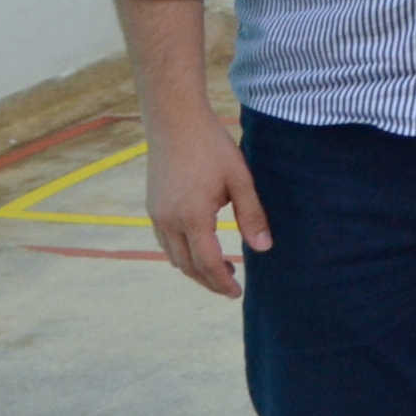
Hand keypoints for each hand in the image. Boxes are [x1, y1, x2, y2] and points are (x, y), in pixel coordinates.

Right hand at [144, 112, 263, 297]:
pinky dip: (182, 254)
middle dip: (209, 281)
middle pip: (187, 266)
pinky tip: (200, 250)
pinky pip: (165, 242)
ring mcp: (156, 215)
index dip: (222, 281)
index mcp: (192, 217)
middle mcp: (168, 221)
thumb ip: (252, 215)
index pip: (206, 263)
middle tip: (231, 288)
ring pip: (173, 256)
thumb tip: (263, 248)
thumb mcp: (240, 179)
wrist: (175, 122)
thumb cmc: (212, 147)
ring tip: (219, 271)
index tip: (237, 293)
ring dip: (194, 269)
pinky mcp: (152, 207)